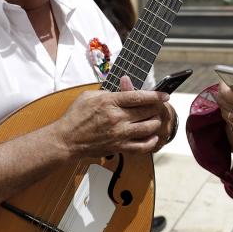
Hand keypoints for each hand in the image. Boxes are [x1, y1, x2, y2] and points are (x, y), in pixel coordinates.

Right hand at [51, 76, 170, 157]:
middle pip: (147, 111)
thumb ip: (109, 90)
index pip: (139, 96)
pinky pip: (142, 147)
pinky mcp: (119, 147)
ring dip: (155, 123)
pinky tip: (152, 137)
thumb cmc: (75, 116)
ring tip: (154, 120)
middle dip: (156, 108)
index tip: (165, 95)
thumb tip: (124, 84)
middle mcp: (117, 118)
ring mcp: (119, 134)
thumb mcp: (90, 95)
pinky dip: (151, 142)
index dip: (155, 95)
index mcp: (110, 102)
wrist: (67, 139)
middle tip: (157, 107)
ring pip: (148, 128)